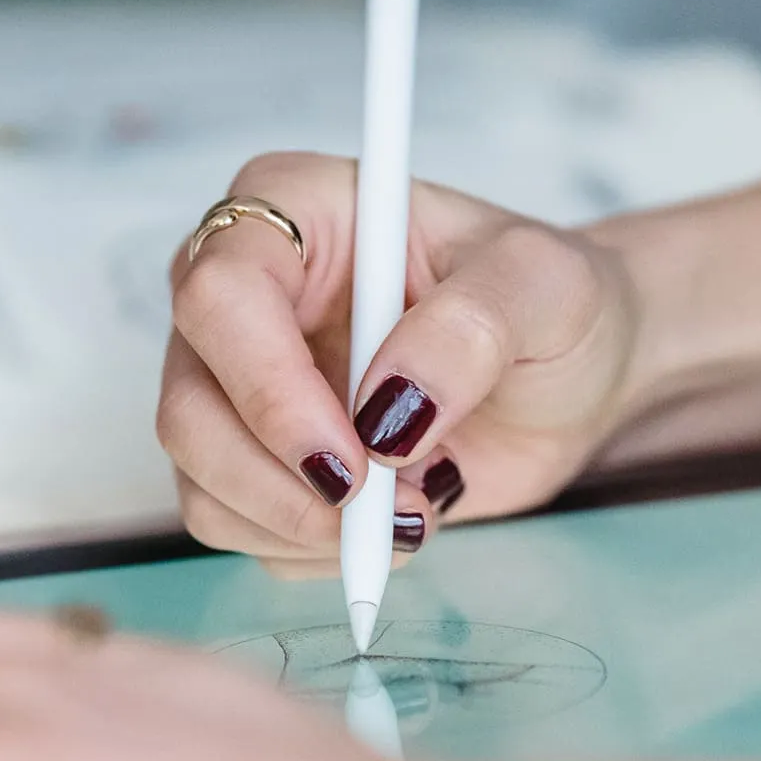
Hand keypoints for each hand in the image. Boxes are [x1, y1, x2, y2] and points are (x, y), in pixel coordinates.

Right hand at [160, 152, 642, 573]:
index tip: (356, 453)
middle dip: (283, 483)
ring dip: (305, 525)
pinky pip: (239, 528)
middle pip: (188, 407)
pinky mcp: (256, 457)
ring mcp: (238, 382)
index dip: (268, 388)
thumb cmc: (551, 302)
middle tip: (390, 507)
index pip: (219, 296)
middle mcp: (243, 295)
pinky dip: (315, 550)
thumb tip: (390, 408)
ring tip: (417, 507)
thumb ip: (472, 328)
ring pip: (201, 481)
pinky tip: (394, 520)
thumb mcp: (544, 286)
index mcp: (292, 210)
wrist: (571, 373)